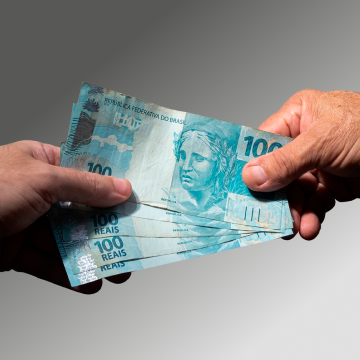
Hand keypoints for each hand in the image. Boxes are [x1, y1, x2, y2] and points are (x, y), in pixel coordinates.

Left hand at [0, 141, 131, 292]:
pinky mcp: (17, 250)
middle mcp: (38, 192)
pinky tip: (90, 284)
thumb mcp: (43, 179)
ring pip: (69, 240)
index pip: (86, 173)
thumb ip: (85, 186)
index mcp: (42, 163)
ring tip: (120, 271)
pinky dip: (69, 274)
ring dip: (94, 257)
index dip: (112, 186)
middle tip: (134, 242)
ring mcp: (29, 222)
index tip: (136, 200)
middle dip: (108, 230)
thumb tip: (122, 188)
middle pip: (82, 211)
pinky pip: (50, 263)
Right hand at [242, 89, 359, 239]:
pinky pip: (312, 202)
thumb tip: (250, 175)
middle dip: (275, 197)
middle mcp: (303, 140)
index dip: (249, 166)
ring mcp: (316, 164)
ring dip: (293, 211)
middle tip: (268, 217)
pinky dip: (310, 216)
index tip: (237, 188)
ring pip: (293, 192)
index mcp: (298, 117)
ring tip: (294, 228)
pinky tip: (309, 226)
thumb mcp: (324, 142)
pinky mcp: (330, 184)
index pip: (262, 143)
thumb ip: (286, 161)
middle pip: (276, 172)